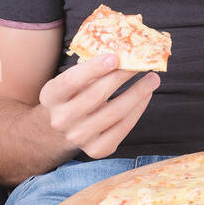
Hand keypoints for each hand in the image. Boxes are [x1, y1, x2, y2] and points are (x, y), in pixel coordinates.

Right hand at [39, 53, 159, 158]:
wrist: (65, 129)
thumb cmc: (74, 96)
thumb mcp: (72, 81)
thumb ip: (91, 70)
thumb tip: (124, 55)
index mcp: (50, 97)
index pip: (71, 81)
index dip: (93, 68)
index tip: (115, 57)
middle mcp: (61, 120)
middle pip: (96, 96)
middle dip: (121, 77)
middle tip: (140, 63)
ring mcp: (78, 137)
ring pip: (114, 113)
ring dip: (137, 94)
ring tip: (152, 79)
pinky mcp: (96, 149)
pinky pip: (122, 128)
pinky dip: (137, 110)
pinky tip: (146, 96)